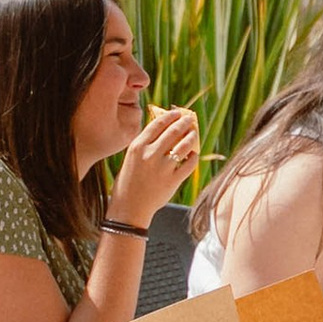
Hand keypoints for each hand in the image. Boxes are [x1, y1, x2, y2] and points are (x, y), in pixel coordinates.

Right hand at [110, 104, 198, 225]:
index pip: (158, 123)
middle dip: (184, 122)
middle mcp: (150, 155)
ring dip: (192, 137)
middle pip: (173, 131)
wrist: (128, 209)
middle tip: (190, 119)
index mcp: (137, 147)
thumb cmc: (128, 182)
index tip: (177, 112)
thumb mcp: (131, 158)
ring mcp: (162, 168)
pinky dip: (194, 157)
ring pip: (184, 145)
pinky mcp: (172, 181)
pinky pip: (190, 164)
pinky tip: (193, 155)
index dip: (170, 116)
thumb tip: (164, 129)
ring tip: (193, 134)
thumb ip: (145, 144)